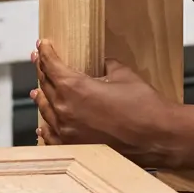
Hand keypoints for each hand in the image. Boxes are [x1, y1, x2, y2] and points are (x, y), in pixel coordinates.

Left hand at [30, 40, 175, 166]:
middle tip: (39, 60)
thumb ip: (107, 67)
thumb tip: (103, 64)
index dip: (45, 53)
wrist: (157, 137)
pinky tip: (43, 125)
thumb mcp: (124, 75)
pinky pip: (51, 136)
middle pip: (46, 85)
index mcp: (74, 87)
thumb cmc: (144, 106)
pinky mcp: (75, 148)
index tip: (42, 45)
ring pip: (46, 110)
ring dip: (41, 97)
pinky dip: (46, 128)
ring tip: (36, 91)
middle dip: (42, 71)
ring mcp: (67, 132)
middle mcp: (65, 110)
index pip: (52, 65)